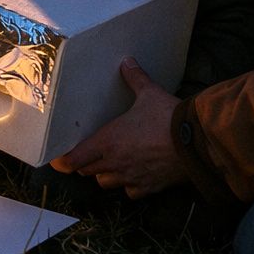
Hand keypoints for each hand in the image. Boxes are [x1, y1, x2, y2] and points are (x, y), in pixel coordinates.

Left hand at [48, 57, 186, 198]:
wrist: (195, 143)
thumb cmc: (168, 118)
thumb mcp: (149, 93)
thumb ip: (135, 78)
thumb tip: (127, 62)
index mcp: (107, 141)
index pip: (74, 160)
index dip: (62, 162)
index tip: (58, 160)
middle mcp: (115, 163)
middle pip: (87, 171)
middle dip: (85, 164)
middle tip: (88, 154)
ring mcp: (131, 178)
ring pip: (106, 183)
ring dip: (104, 175)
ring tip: (111, 163)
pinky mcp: (148, 187)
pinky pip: (130, 192)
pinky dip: (129, 186)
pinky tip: (135, 175)